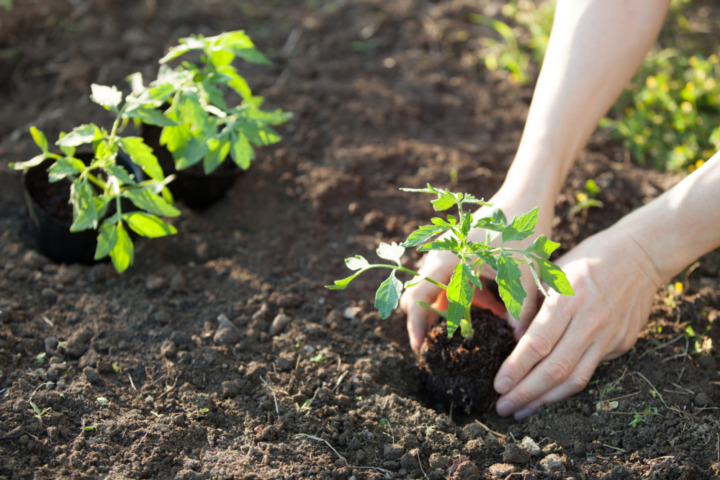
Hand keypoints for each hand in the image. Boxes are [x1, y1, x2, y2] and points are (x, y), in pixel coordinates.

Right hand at [400, 194, 553, 351]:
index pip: (417, 299)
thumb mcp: (522, 274)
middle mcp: (440, 255)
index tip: (419, 350)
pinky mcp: (461, 251)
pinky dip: (468, 296)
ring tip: (485, 321)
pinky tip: (496, 305)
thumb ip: (519, 310)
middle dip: (433, 320)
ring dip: (456, 308)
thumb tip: (519, 343)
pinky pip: (455, 280)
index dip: (415, 327)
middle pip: (421, 295)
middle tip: (446, 344)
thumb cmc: (522, 231)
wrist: (529, 194)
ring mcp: (449, 252)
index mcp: (446, 260)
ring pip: (440, 289)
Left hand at [493, 225, 662, 419]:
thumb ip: (532, 305)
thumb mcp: (552, 271)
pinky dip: (566, 387)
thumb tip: (514, 339)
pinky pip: (590, 371)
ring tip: (522, 411)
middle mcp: (590, 321)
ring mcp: (609, 335)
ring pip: (575, 379)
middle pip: (555, 368)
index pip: (538, 343)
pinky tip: (548, 394)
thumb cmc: (586, 259)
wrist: (640, 255)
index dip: (516, 368)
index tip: (499, 385)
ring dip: (546, 400)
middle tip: (503, 408)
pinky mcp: (622, 344)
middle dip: (526, 393)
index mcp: (567, 299)